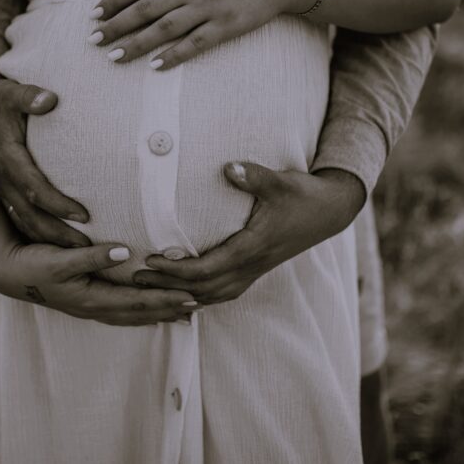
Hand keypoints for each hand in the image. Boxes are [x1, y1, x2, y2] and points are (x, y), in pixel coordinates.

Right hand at [0, 76, 91, 247]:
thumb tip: (50, 99)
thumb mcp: (9, 92)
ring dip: (50, 239)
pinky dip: (38, 234)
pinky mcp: (1, 191)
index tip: (84, 215)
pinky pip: (19, 219)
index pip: (34, 187)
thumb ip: (29, 96)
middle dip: (58, 234)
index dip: (58, 203)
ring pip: (24, 222)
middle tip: (88, 248)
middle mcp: (2, 179)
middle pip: (30, 215)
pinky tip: (57, 245)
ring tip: (79, 253)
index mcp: (7, 157)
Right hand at [0, 240, 198, 325]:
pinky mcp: (86, 302)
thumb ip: (92, 256)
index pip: (139, 301)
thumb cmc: (34, 263)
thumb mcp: (61, 258)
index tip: (192, 297)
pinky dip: (141, 313)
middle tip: (199, 306)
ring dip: (159, 314)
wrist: (8, 272)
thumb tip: (123, 251)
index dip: (166, 299)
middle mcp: (95, 308)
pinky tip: (149, 312)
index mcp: (93, 299)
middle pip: (141, 313)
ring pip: (132, 316)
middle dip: (170, 309)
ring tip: (183, 314)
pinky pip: (122, 312)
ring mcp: (91, 308)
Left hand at [89, 0, 317, 68]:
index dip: (114, 0)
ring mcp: (209, 6)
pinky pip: (195, 43)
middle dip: (116, 25)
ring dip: (136, 44)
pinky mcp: (226, 26)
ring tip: (114, 57)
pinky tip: (156, 66)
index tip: (94, 15)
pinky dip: (174, 55)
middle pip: (145, 8)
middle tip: (94, 40)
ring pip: (164, 28)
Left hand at [132, 163, 364, 304]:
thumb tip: (228, 168)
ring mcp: (254, 271)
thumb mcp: (280, 181)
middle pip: (202, 288)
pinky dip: (200, 296)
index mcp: (252, 248)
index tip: (150, 259)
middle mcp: (251, 266)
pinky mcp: (255, 269)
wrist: (329, 212)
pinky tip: (183, 293)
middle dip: (167, 285)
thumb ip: (253, 176)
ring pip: (212, 296)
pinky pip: (223, 292)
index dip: (176, 268)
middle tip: (134, 277)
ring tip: (150, 287)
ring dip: (180, 294)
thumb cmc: (302, 195)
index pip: (206, 269)